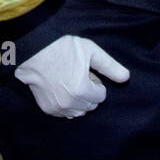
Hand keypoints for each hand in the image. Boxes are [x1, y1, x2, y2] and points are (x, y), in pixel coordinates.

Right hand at [15, 35, 129, 118]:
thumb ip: (110, 66)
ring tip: (68, 81)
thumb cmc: (61, 47)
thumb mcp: (89, 50)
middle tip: (77, 75)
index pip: (101, 96)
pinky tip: (59, 88)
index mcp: (82, 89)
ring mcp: (57, 107)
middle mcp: (69, 102)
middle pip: (91, 105)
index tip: (86, 72)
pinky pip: (65, 113)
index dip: (96, 83)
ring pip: (78, 111)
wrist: (32, 50)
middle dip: (88, 93)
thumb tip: (126, 78)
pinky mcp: (47, 109)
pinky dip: (66, 104)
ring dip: (78, 101)